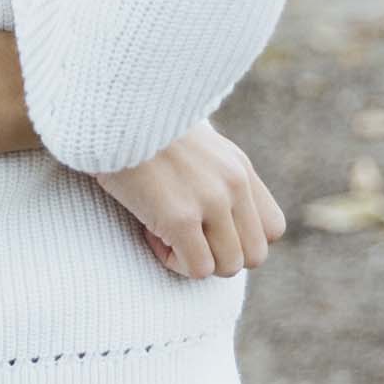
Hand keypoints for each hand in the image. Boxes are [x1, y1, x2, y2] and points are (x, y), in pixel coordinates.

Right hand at [97, 123, 285, 278]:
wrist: (111, 115)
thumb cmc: (142, 133)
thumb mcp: (196, 148)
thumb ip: (217, 179)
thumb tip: (219, 223)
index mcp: (239, 167)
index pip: (273, 229)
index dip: (241, 239)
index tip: (206, 227)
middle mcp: (233, 184)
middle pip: (254, 255)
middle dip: (219, 255)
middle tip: (186, 236)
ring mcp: (210, 200)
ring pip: (228, 266)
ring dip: (195, 259)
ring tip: (164, 230)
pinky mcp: (179, 217)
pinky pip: (197, 268)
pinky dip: (172, 261)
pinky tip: (149, 233)